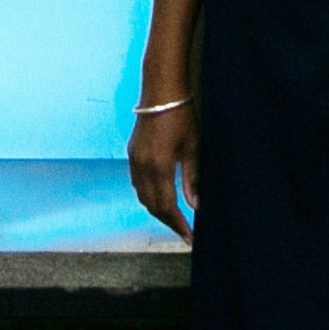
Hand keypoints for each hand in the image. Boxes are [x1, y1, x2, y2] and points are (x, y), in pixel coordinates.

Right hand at [128, 104, 199, 239]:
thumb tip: (196, 205)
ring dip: (157, 210)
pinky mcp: (132, 154)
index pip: (166, 205)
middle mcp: (141, 167)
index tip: (189, 237)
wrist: (161, 91)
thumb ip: (192, 178)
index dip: (178, 224)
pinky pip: (138, 183)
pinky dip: (149, 196)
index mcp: (158, 166)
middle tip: (185, 233)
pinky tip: (162, 198)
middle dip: (168, 222)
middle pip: (151, 205)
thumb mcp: (192, 148)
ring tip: (175, 219)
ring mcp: (134, 160)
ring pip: (142, 196)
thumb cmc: (181, 116)